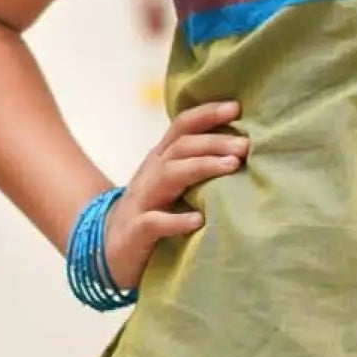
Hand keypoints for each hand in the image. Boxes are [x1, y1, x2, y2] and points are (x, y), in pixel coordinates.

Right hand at [101, 98, 247, 291]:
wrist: (110, 248)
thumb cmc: (154, 213)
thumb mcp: (173, 185)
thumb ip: (198, 167)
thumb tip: (244, 152)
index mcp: (161, 160)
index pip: (182, 127)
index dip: (207, 114)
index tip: (237, 108)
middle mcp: (151, 174)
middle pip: (181, 147)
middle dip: (214, 141)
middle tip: (245, 144)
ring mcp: (142, 201)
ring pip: (170, 174)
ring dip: (202, 167)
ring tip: (232, 166)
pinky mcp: (136, 231)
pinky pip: (154, 222)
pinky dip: (176, 220)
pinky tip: (198, 220)